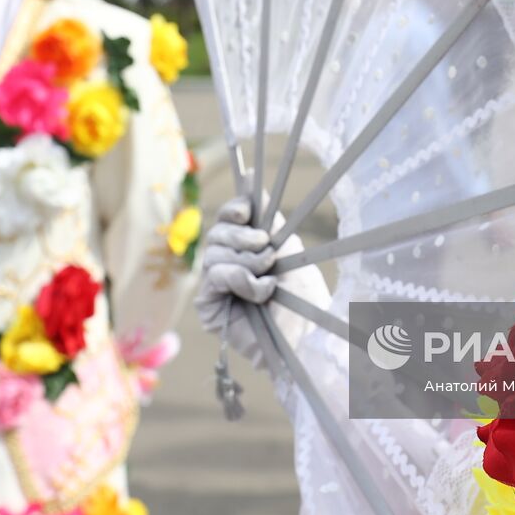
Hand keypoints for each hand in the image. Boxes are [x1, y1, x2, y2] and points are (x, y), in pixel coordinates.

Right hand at [195, 194, 329, 367]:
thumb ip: (267, 219)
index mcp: (246, 248)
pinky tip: (260, 291)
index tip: (246, 209)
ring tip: (268, 274)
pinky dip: (239, 278)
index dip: (232, 209)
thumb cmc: (304, 297)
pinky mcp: (208, 305)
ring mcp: (215, 285)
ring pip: (214, 253)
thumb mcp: (288, 249)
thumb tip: (249, 178)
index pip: (227, 219)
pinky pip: (215, 275)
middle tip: (265, 247)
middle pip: (216, 232)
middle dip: (242, 235)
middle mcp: (227, 264)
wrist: (306, 336)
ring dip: (246, 260)